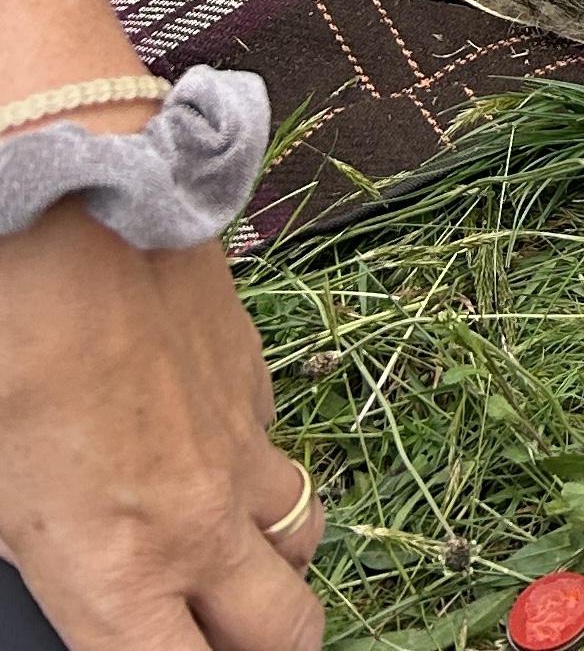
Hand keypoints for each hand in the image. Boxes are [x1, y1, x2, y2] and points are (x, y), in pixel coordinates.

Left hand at [0, 200, 324, 650]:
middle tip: (222, 637)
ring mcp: (242, 446)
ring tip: (228, 558)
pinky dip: (254, 469)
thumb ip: (39, 553)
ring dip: (272, 562)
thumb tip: (59, 564)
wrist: (72, 225)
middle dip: (267, 648)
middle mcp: (199, 523)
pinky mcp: (257, 378)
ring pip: (303, 539)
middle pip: (287, 631)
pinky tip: (205, 449)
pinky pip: (277, 449)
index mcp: (118, 572)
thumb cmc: (6, 358)